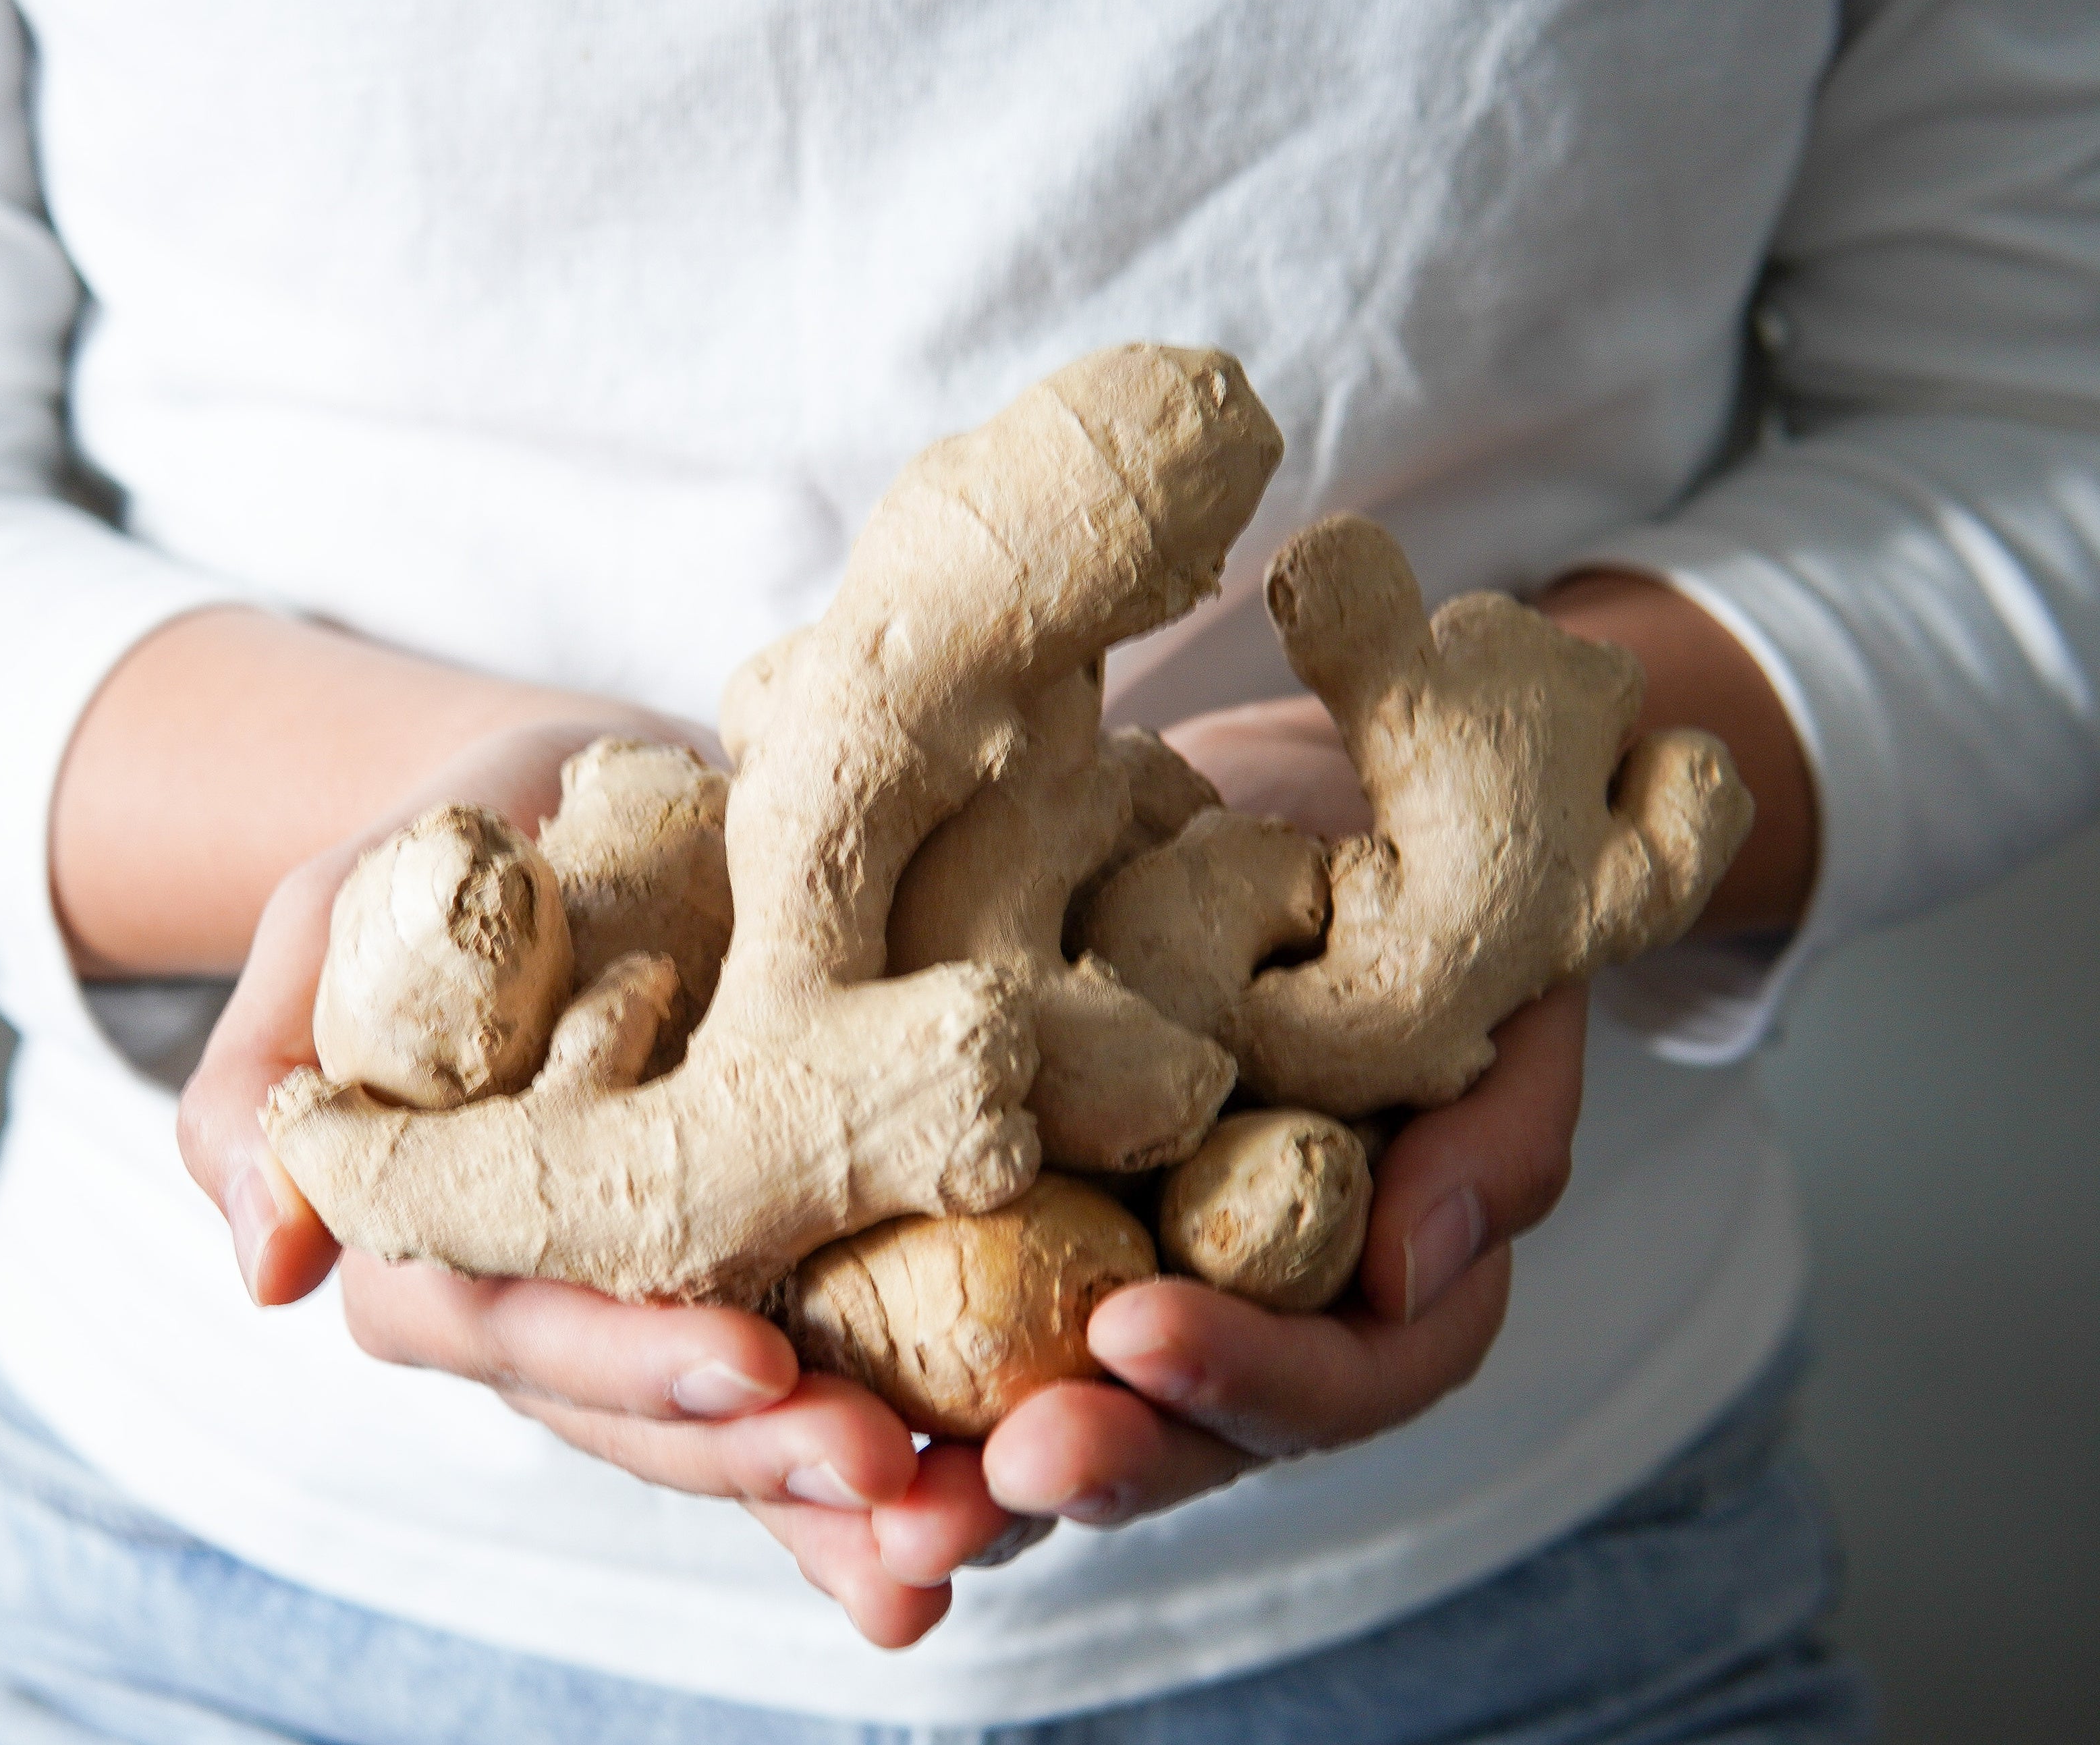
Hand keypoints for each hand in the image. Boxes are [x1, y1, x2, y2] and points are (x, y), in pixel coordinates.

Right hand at [175, 716, 938, 1644]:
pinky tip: (984, 1516)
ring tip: (960, 1522)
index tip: (754, 1362)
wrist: (582, 812)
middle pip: (639, 1408)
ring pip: (731, 1428)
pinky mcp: (760, 1275)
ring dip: (838, 1493)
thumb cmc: (447, 856)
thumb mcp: (337, 920)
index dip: (623, 1352)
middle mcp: (547, 1301)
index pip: (509, 1323)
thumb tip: (269, 1264)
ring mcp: (655, 1302)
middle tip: (897, 1471)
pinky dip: (898, 1454)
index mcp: (433, 1241)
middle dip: (760, 1454)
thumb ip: (268, 1081)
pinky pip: (822, 1381)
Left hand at [774, 699, 1585, 1641]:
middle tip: (981, 1473)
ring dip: (948, 1461)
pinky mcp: (1004, 1212)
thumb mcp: (1506, 1001)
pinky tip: (778, 1369)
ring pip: (1034, 1405)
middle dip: (1075, 1462)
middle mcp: (1234, 1318)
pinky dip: (864, 1351)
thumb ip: (1492, 1144)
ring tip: (863, 1490)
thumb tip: (1413, 1277)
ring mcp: (1113, 1275)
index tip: (1134, 1334)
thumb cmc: (1430, 896)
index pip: (1327, 1386)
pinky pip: (932, 1303)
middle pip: (1167, 1435)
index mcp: (1371, 1298)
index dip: (1238, 1381)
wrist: (1303, 795)